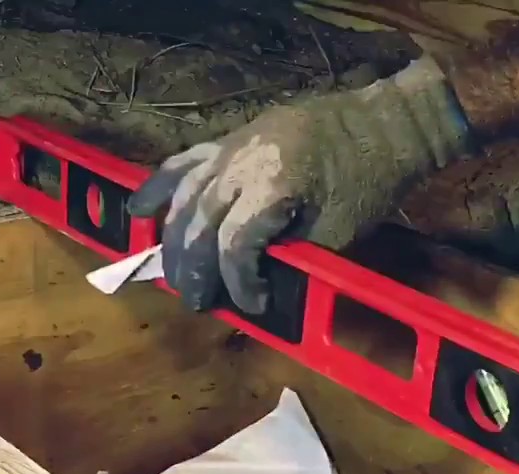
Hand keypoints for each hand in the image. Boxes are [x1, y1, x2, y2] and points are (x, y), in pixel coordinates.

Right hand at [127, 55, 472, 313]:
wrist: (381, 124)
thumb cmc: (368, 182)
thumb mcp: (337, 233)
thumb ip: (291, 259)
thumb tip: (256, 291)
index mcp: (273, 185)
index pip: (234, 244)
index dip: (238, 282)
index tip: (254, 304)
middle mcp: (241, 163)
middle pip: (199, 222)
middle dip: (194, 269)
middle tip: (198, 302)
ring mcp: (230, 148)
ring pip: (184, 196)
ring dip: (173, 240)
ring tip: (175, 275)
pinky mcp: (229, 140)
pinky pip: (184, 165)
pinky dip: (159, 189)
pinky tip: (137, 211)